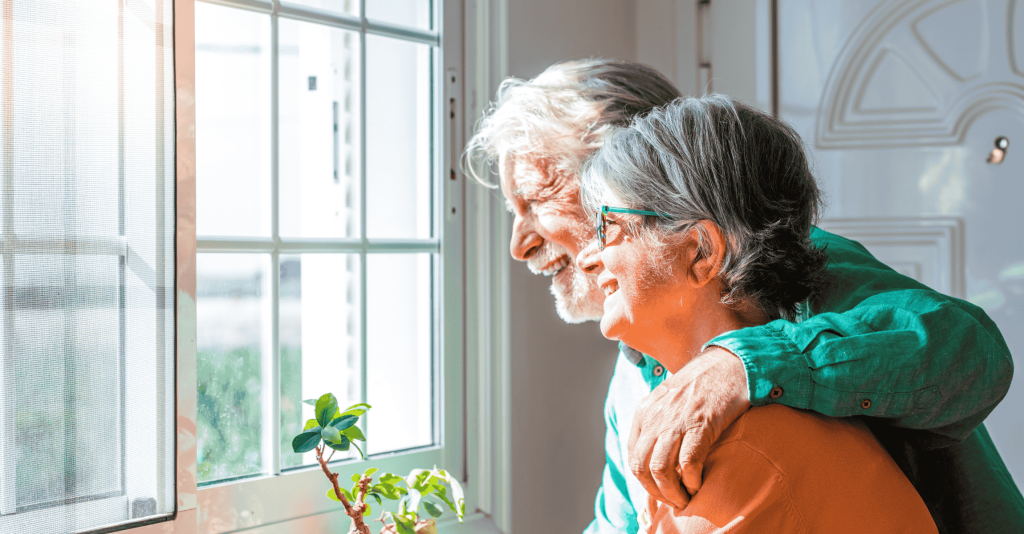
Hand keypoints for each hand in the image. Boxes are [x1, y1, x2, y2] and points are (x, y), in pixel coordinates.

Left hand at [627, 346, 750, 508]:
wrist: (729, 364)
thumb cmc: (703, 386)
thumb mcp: (669, 401)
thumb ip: (658, 424)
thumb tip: (656, 459)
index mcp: (644, 412)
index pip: (633, 458)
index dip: (645, 482)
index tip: (661, 492)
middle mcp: (655, 417)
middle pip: (642, 468)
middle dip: (657, 492)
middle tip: (675, 501)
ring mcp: (677, 420)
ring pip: (660, 470)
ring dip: (673, 492)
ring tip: (687, 498)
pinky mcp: (701, 424)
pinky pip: (688, 463)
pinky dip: (692, 481)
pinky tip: (700, 484)